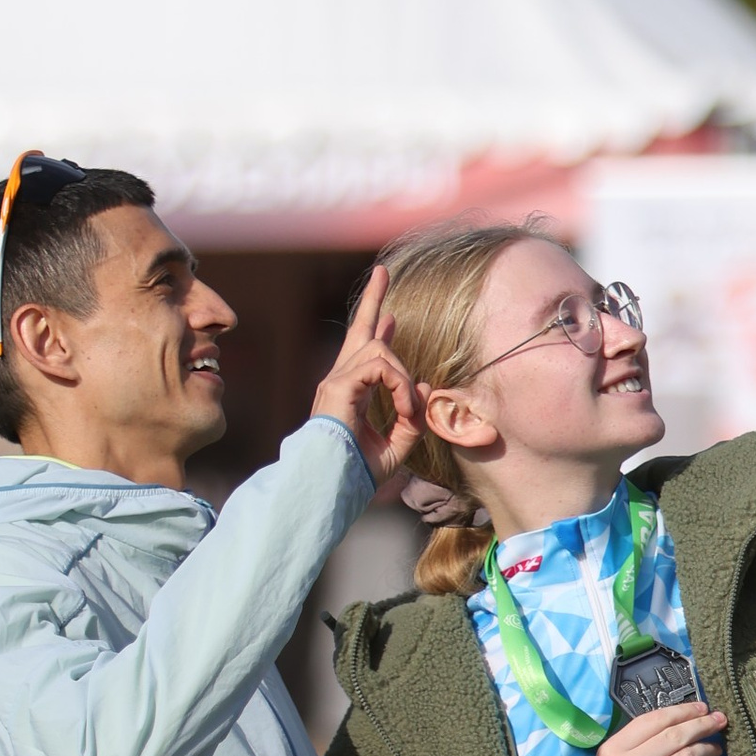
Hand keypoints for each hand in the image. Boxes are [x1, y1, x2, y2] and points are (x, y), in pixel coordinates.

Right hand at [313, 265, 421, 494]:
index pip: (365, 350)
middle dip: (373, 298)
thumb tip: (422, 385)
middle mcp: (341, 379)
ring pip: (380, 350)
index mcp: (351, 391)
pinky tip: (403, 410)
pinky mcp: (339, 385)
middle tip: (382, 271)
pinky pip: (380, 366)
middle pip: (360, 329)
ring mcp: (336, 380)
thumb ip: (410, 417)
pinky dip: (399, 386)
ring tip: (407, 411)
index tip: (392, 316)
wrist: (333, 484)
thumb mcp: (395, 445)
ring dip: (403, 378)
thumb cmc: (357, 473)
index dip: (380, 330)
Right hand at [582, 701, 730, 755]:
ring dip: (707, 747)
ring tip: (715, 747)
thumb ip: (634, 745)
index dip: (682, 710)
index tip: (700, 707)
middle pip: (675, 735)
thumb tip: (675, 724)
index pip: (654, 720)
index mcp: (613, 750)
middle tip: (719, 720)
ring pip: (688, 755)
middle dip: (702, 724)